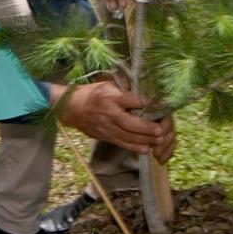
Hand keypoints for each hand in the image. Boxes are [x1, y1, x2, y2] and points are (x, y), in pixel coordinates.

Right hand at [59, 80, 175, 161]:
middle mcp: (109, 113)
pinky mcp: (106, 137)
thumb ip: (125, 89)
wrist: (72, 108)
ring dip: (145, 140)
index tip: (158, 104)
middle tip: (160, 130)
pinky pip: (122, 144)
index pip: (130, 99)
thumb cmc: (93, 94)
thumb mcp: (108, 84)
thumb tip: (145, 91)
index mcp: (110, 97)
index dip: (144, 103)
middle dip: (146, 128)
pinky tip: (146, 149)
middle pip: (130, 123)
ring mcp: (107, 127)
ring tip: (159, 140)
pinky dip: (135, 148)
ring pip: (128, 137)